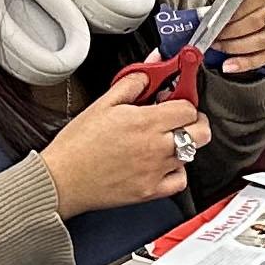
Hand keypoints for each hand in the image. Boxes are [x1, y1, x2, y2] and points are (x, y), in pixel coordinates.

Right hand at [41, 82, 211, 219]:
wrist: (63, 179)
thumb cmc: (77, 145)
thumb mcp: (102, 104)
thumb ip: (130, 84)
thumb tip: (147, 74)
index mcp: (145, 122)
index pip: (188, 107)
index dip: (184, 100)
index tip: (176, 99)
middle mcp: (156, 147)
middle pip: (201, 132)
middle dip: (195, 121)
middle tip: (181, 118)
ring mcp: (156, 170)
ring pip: (191, 153)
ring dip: (183, 143)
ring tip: (164, 140)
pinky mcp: (151, 191)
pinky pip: (181, 180)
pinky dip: (177, 171)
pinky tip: (163, 163)